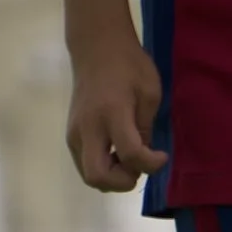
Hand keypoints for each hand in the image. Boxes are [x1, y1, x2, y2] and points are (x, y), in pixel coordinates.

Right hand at [66, 37, 165, 193]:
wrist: (96, 49)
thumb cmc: (129, 66)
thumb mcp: (149, 93)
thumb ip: (145, 128)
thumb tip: (141, 156)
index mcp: (112, 113)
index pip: (129, 154)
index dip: (150, 164)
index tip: (162, 155)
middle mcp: (87, 128)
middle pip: (97, 177)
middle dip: (123, 182)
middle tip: (139, 167)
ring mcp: (74, 133)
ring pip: (88, 175)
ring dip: (112, 177)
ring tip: (129, 157)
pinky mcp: (70, 134)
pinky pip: (84, 164)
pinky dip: (103, 168)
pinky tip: (117, 152)